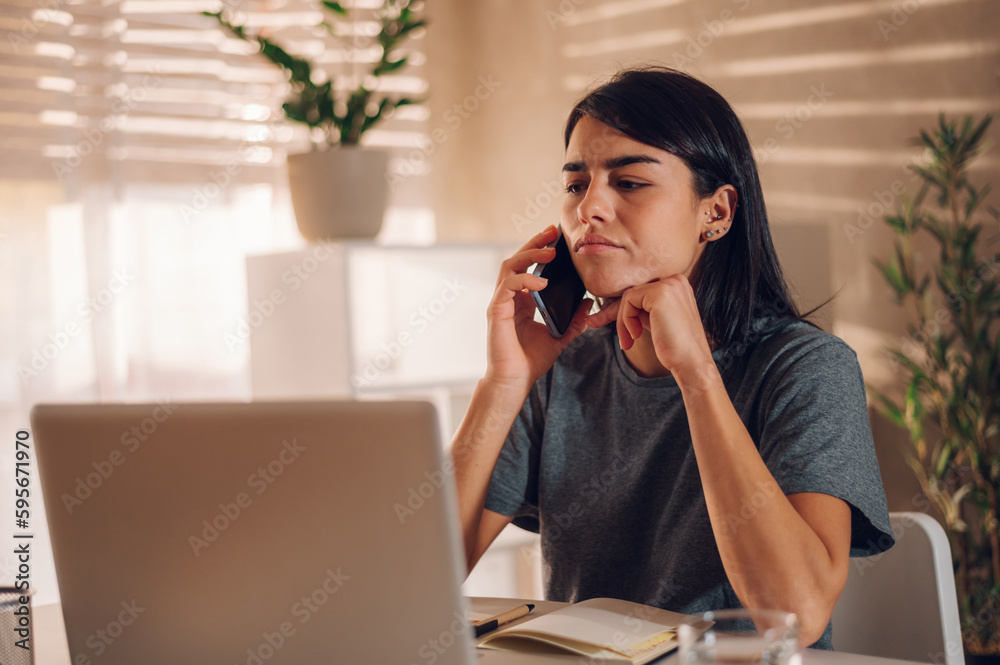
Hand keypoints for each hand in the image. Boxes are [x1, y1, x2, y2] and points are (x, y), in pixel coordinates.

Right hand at [486, 225, 591, 390]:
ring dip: (529, 256)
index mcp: (520, 301)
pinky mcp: (497, 312)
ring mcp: (500, 303)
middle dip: (534, 244)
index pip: (527, 267)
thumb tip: (587, 303)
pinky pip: (508, 286)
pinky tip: (541, 281)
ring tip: (549, 253)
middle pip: (517, 260)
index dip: (539, 251)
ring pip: (509, 267)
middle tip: (553, 233)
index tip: (557, 239)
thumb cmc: (530, 361)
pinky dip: (524, 279)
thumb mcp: (559, 337)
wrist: (515, 381)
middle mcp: (508, 298)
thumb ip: (573, 320)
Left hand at [586, 274, 712, 378]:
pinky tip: (636, 335)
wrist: (691, 362)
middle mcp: (676, 280)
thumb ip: (643, 309)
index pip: (643, 292)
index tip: (624, 332)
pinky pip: (628, 301)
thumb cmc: (675, 347)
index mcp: (678, 285)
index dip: (630, 312)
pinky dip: (625, 320)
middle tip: (625, 341)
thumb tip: (614, 306)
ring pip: (629, 297)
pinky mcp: (659, 294)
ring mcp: (669, 285)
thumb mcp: (657, 320)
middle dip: (623, 317)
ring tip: (630, 341)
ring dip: (623, 322)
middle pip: (635, 293)